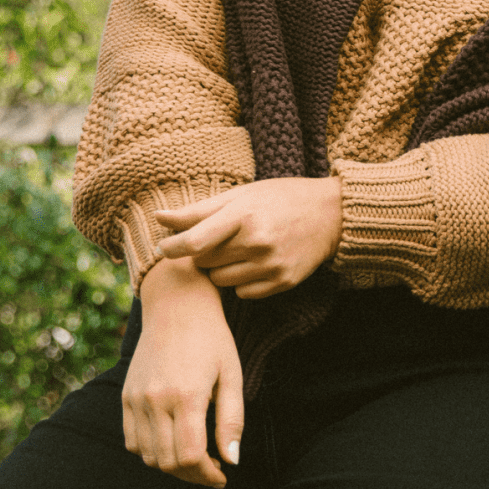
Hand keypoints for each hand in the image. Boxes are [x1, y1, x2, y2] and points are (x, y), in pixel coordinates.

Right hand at [124, 259, 242, 488]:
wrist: (177, 305)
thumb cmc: (212, 339)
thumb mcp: (233, 375)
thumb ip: (232, 420)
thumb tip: (233, 461)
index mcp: (186, 395)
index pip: (190, 457)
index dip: (207, 475)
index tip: (222, 475)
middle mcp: (155, 400)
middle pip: (168, 462)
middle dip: (193, 475)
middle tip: (212, 469)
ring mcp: (136, 399)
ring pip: (148, 456)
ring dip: (172, 465)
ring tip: (195, 456)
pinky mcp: (126, 396)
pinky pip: (132, 441)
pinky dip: (151, 451)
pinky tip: (172, 441)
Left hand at [154, 175, 343, 298]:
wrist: (330, 215)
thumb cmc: (278, 199)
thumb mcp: (240, 195)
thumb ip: (198, 210)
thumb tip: (158, 217)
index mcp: (243, 214)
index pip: (194, 242)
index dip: (172, 248)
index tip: (164, 248)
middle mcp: (257, 241)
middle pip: (204, 262)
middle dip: (203, 253)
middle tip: (218, 240)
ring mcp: (271, 264)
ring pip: (221, 281)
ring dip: (221, 269)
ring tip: (238, 250)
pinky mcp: (283, 282)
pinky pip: (243, 293)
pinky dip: (242, 282)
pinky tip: (255, 263)